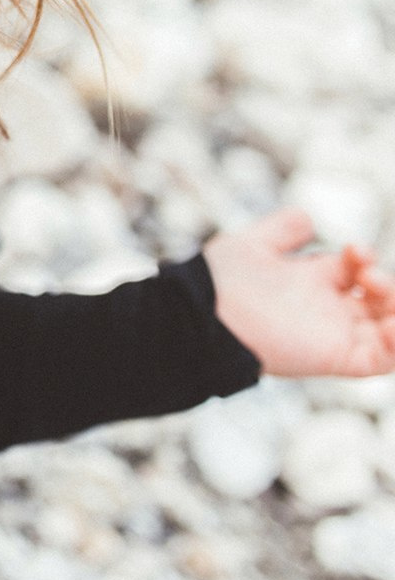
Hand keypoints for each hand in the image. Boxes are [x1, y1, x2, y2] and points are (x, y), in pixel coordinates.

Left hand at [201, 206, 394, 377]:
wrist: (203, 314)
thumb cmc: (220, 281)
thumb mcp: (253, 244)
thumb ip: (282, 230)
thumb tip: (308, 218)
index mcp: (312, 282)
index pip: (356, 268)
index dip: (364, 256)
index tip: (354, 250)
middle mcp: (327, 310)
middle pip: (381, 299)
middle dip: (388, 283)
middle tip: (368, 273)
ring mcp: (334, 335)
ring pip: (388, 328)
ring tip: (380, 288)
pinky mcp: (337, 358)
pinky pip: (383, 360)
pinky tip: (392, 324)